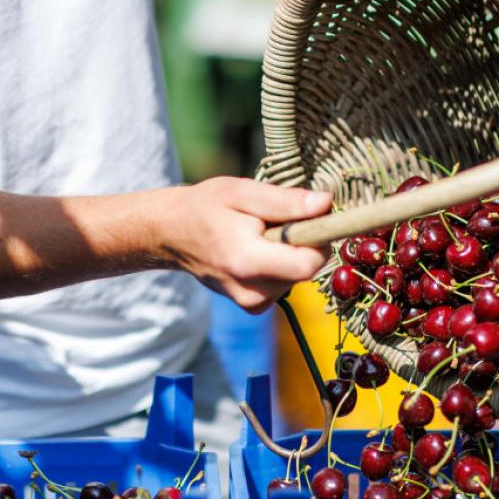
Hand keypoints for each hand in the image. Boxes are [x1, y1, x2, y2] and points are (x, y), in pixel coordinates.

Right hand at [155, 177, 332, 313]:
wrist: (171, 235)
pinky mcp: (254, 305)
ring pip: (298, 275)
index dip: (319, 239)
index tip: (311, 216)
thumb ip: (285, 202)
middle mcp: (252, 292)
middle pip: (306, 269)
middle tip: (274, 221)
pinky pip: (285, 282)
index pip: (309, 265)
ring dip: (289, 252)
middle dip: (302, 242)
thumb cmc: (205, 208)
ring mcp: (252, 303)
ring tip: (259, 235)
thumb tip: (326, 204)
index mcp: (248, 262)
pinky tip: (256, 251)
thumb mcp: (241, 192)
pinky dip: (279, 264)